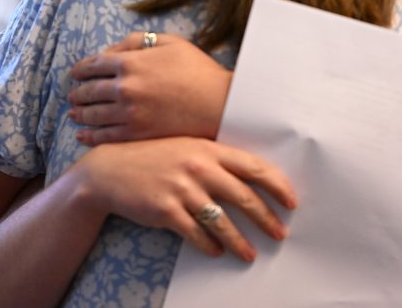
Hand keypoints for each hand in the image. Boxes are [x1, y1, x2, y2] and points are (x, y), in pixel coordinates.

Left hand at [67, 32, 231, 143]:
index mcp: (130, 63)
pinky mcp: (137, 135)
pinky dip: (90, 136)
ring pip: (93, 114)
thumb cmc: (198, 70)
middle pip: (89, 91)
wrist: (219, 103)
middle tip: (72, 96)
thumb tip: (110, 52)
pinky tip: (83, 135)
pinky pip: (105, 136)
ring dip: (79, 113)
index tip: (75, 74)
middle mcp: (124, 88)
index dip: (80, 69)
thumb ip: (137, 41)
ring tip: (73, 114)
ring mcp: (129, 113)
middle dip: (77, 93)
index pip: (93, 65)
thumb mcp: (170, 42)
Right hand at [75, 137, 296, 261]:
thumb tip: (251, 179)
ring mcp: (181, 189)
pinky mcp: (165, 210)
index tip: (291, 201)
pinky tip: (216, 251)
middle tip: (280, 233)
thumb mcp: (187, 148)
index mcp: (208, 148)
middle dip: (266, 218)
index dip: (277, 185)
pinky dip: (209, 245)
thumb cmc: (154, 159)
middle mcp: (198, 167)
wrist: (110, 170)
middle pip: (243, 196)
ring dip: (239, 241)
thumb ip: (216, 159)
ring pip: (221, 220)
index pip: (253, 167)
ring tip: (250, 254)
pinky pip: (195, 233)